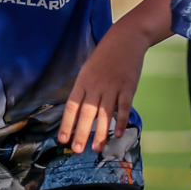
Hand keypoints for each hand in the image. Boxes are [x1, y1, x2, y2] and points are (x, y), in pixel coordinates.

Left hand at [59, 25, 150, 153]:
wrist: (125, 39)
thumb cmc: (104, 56)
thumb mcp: (88, 70)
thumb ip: (84, 90)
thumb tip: (77, 112)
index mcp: (83, 82)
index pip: (71, 107)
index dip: (66, 124)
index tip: (62, 140)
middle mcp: (96, 86)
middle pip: (86, 113)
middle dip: (81, 133)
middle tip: (77, 150)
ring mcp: (112, 87)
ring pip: (105, 114)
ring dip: (101, 132)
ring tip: (97, 147)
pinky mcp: (128, 88)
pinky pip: (124, 108)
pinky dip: (121, 121)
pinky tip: (119, 133)